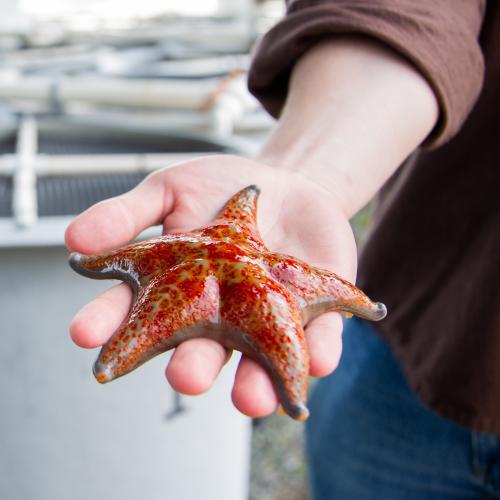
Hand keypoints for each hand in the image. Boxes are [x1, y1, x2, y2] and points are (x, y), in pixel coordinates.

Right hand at [65, 154, 357, 417]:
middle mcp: (217, 316)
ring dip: (252, 382)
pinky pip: (316, 342)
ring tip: (249, 399)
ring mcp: (265, 318)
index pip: (138, 313)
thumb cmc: (222, 189)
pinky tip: (316, 362)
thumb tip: (73, 241)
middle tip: (183, 376)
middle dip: (191, 366)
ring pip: (256, 360)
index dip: (112, 325)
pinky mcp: (312, 315)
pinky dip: (316, 353)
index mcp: (176, 289)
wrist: (289, 185)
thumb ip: (127, 214)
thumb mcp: (171, 189)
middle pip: (199, 350)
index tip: (87, 336)